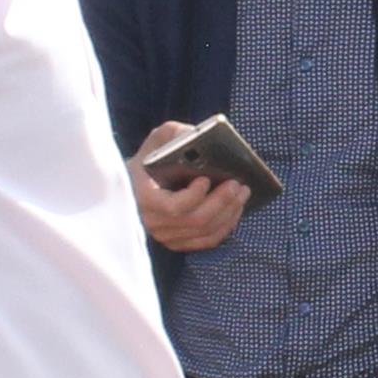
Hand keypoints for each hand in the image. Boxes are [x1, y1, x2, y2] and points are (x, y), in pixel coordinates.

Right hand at [132, 124, 251, 253]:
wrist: (135, 182)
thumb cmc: (151, 158)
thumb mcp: (159, 140)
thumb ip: (175, 135)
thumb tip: (198, 138)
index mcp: (143, 196)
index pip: (173, 207)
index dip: (194, 196)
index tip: (206, 179)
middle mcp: (152, 221)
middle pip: (196, 220)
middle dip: (222, 202)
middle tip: (238, 185)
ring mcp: (165, 236)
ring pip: (205, 232)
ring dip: (229, 213)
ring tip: (242, 194)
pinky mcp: (177, 242)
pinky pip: (207, 240)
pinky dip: (226, 226)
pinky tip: (235, 209)